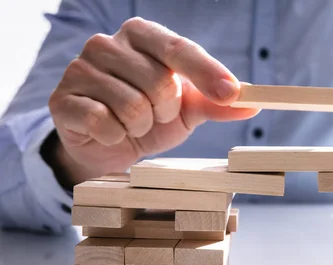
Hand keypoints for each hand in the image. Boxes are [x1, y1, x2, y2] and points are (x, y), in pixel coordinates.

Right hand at [48, 17, 258, 185]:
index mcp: (141, 35)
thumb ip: (217, 102)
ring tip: (133, 124)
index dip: (207, 72)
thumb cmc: (151, 117)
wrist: (109, 144)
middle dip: (166, 111)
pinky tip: (110, 131)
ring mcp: (80, 69)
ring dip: (142, 127)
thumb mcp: (188, 108)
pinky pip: (104, 122)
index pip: (178, 48)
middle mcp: (107, 44)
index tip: (230, 93)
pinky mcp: (63, 99)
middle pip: (159, 82)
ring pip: (132, 106)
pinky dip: (116, 136)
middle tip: (156, 116)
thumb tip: (253, 103)